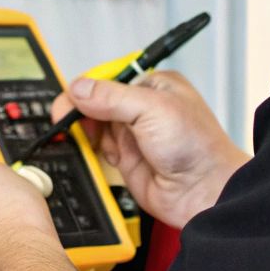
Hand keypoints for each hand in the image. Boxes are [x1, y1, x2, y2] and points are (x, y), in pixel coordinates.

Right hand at [53, 70, 249, 229]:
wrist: (205, 192)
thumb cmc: (197, 146)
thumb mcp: (151, 109)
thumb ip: (111, 97)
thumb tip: (79, 88)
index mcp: (154, 86)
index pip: (109, 78)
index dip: (87, 87)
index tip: (70, 99)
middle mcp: (143, 108)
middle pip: (97, 101)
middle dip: (81, 110)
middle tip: (64, 119)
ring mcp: (134, 135)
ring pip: (95, 126)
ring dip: (86, 131)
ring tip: (81, 136)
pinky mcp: (127, 160)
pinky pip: (98, 150)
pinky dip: (91, 150)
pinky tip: (94, 152)